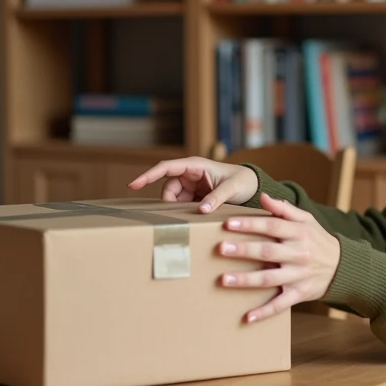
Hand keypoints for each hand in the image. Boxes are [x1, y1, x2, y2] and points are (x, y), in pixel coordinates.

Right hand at [128, 156, 257, 212]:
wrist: (252, 186)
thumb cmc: (242, 181)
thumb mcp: (231, 188)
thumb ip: (216, 198)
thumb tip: (200, 210)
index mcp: (195, 165)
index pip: (166, 168)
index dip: (148, 175)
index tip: (133, 185)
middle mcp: (190, 174)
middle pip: (168, 189)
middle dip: (170, 203)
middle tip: (179, 217)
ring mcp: (191, 186)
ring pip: (174, 199)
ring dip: (178, 210)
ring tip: (190, 218)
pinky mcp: (194, 197)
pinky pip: (182, 205)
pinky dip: (184, 213)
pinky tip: (192, 220)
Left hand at [218, 193, 340, 322]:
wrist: (342, 266)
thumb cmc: (317, 239)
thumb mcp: (306, 220)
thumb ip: (284, 209)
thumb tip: (263, 197)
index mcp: (299, 233)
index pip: (272, 227)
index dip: (250, 224)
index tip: (228, 223)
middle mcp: (299, 254)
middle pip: (268, 252)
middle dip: (243, 251)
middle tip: (220, 249)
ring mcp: (299, 276)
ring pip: (270, 279)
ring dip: (246, 280)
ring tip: (223, 279)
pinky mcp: (300, 294)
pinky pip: (281, 305)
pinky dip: (264, 312)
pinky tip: (246, 317)